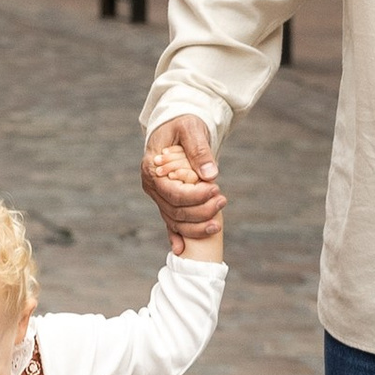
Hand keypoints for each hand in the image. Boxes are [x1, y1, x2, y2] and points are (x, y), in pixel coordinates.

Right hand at [143, 119, 225, 247]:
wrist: (176, 125)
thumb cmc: (183, 123)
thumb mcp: (191, 129)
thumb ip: (199, 150)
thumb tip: (211, 174)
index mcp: (152, 167)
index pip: (172, 191)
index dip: (194, 196)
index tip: (216, 190)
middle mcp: (151, 185)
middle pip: (174, 209)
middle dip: (200, 210)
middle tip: (223, 201)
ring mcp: (158, 195)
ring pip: (174, 219)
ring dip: (196, 225)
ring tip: (218, 222)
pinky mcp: (166, 200)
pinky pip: (170, 222)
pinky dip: (176, 236)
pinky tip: (182, 250)